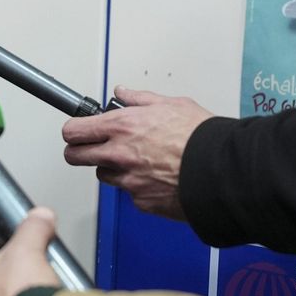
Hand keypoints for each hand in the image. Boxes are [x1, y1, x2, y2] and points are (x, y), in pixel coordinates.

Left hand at [60, 86, 212, 219]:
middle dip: (80, 151)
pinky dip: (137, 186)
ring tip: (136, 160)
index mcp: (121, 126)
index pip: (74, 131)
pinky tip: (155, 176)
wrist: (222, 170)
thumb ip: (139, 99)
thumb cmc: (201, 137)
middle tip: (92, 147)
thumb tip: (122, 94)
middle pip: (75, 156)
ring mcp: (128, 180)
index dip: (74, 131)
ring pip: (103, 175)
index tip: (77, 131)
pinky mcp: (140, 201)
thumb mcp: (171, 104)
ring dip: (112, 168)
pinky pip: (129, 192)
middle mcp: (118, 155)